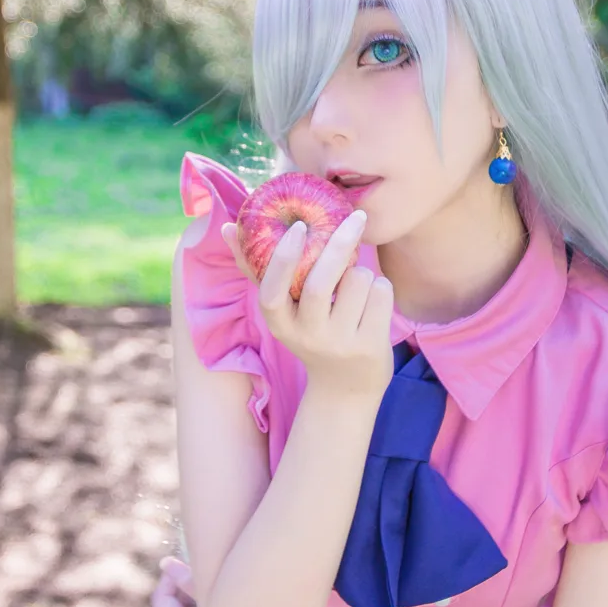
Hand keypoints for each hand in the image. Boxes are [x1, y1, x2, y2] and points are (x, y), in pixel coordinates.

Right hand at [220, 210, 394, 406]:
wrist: (346, 389)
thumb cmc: (311, 333)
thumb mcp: (283, 311)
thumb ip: (257, 270)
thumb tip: (227, 227)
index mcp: (280, 324)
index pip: (272, 291)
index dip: (283, 258)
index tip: (298, 227)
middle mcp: (307, 336)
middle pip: (320, 282)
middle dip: (339, 244)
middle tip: (355, 217)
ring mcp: (340, 344)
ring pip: (358, 281)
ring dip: (362, 272)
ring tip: (356, 287)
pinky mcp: (370, 346)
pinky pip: (380, 293)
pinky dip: (380, 287)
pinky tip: (371, 304)